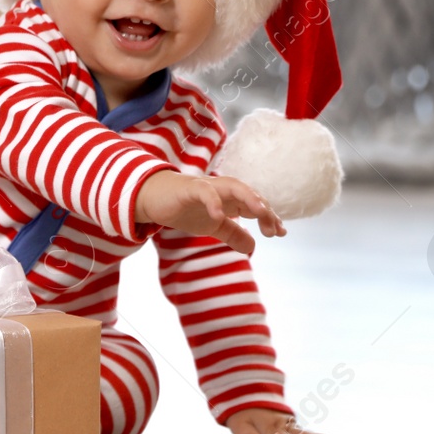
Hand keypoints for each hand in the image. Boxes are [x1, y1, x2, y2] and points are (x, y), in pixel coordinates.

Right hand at [133, 170, 284, 254]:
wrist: (153, 198)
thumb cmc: (185, 208)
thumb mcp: (212, 226)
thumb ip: (233, 234)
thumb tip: (253, 246)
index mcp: (230, 199)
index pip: (256, 205)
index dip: (270, 217)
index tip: (281, 233)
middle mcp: (223, 190)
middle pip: (250, 195)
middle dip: (264, 210)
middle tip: (274, 230)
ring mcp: (207, 187)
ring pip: (233, 186)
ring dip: (249, 198)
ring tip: (261, 212)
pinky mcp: (189, 188)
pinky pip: (204, 191)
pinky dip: (213, 202)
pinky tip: (220, 216)